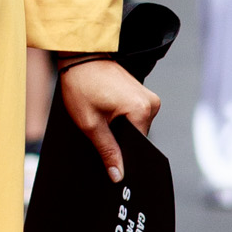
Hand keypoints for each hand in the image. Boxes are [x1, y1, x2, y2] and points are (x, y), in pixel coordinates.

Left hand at [59, 59, 160, 186]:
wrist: (80, 56)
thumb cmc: (82, 85)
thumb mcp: (90, 123)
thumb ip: (107, 151)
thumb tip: (118, 175)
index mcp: (141, 110)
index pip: (138, 147)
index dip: (123, 156)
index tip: (110, 161)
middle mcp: (151, 103)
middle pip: (136, 137)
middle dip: (118, 140)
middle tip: (98, 133)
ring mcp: (148, 97)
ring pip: (134, 127)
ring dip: (118, 128)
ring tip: (100, 118)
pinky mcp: (141, 93)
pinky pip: (133, 115)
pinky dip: (120, 118)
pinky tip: (105, 113)